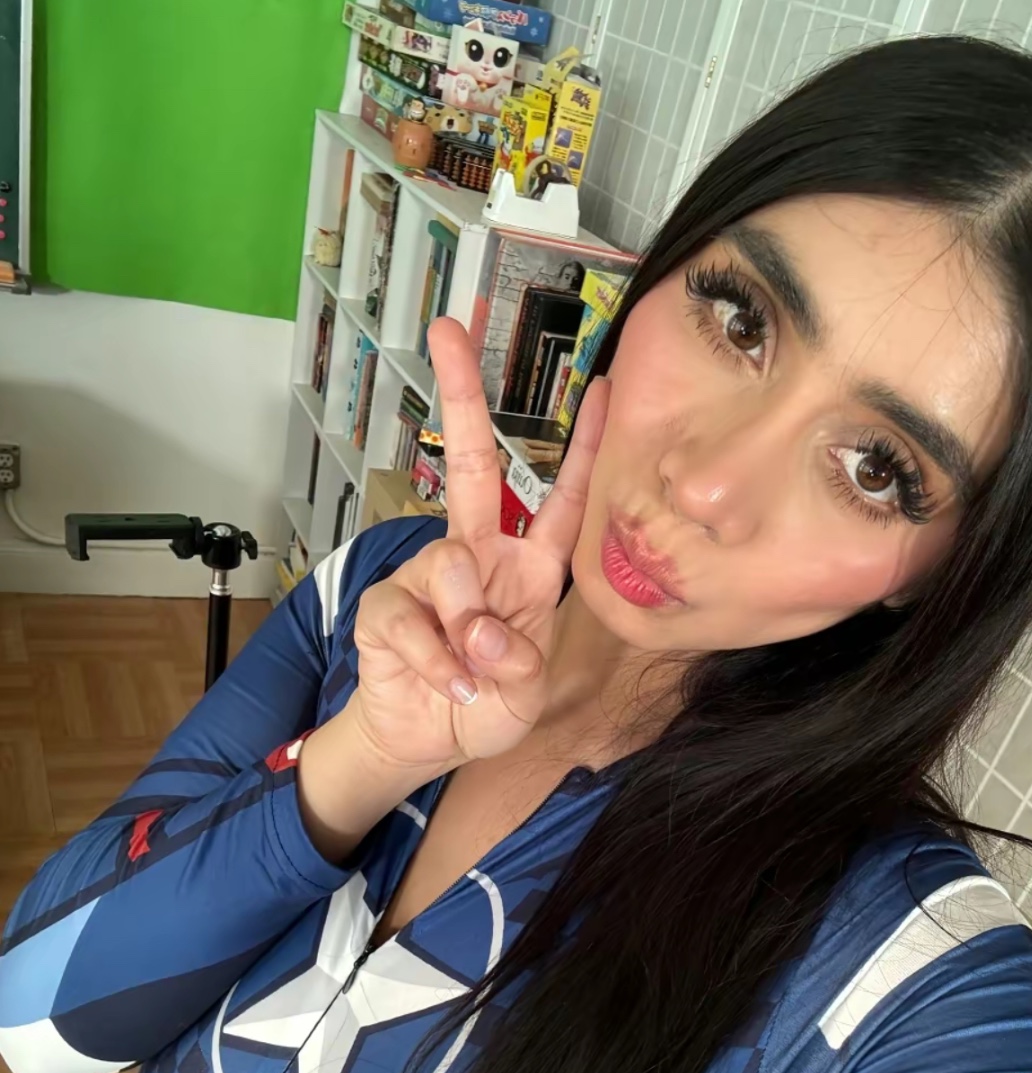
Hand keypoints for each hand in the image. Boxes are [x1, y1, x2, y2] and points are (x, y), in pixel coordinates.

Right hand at [348, 316, 609, 777]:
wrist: (422, 742)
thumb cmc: (485, 709)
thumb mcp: (524, 697)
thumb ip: (516, 664)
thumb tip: (479, 631)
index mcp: (528, 570)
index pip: (564, 501)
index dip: (587, 449)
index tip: (605, 388)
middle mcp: (477, 556)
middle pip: (474, 463)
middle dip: (462, 394)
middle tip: (448, 330)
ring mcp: (427, 575)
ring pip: (446, 564)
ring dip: (465, 627)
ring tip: (472, 676)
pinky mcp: (384, 605)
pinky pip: (408, 618)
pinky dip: (434, 661)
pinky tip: (449, 686)